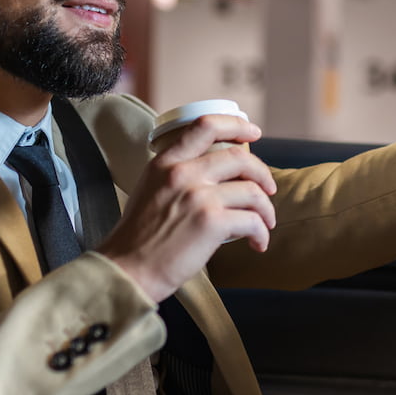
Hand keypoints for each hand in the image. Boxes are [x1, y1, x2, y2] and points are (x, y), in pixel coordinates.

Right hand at [98, 114, 275, 301]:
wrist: (126, 270)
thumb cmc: (138, 238)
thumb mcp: (149, 189)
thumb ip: (175, 175)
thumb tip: (211, 172)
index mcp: (165, 163)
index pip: (205, 126)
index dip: (237, 125)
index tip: (253, 132)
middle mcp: (182, 173)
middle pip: (240, 158)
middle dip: (262, 173)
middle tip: (269, 188)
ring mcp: (198, 197)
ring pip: (252, 192)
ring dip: (266, 209)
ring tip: (265, 223)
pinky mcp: (211, 223)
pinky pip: (252, 221)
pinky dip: (261, 233)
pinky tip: (258, 243)